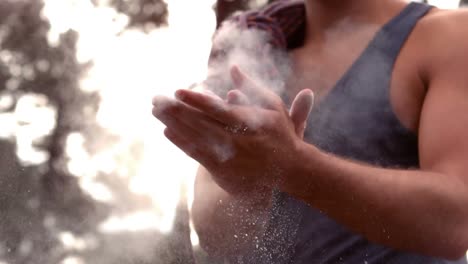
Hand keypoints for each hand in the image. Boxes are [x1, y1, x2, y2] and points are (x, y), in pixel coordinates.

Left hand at [152, 66, 313, 194]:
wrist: (290, 169)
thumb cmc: (280, 133)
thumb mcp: (272, 106)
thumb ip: (251, 87)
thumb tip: (233, 67)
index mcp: (249, 122)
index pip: (217, 110)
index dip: (196, 101)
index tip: (177, 91)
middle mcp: (236, 140)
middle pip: (200, 124)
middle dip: (175, 111)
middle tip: (156, 99)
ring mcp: (228, 157)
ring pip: (195, 139)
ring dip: (173, 124)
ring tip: (156, 111)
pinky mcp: (223, 170)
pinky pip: (197, 155)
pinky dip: (181, 142)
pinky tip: (167, 131)